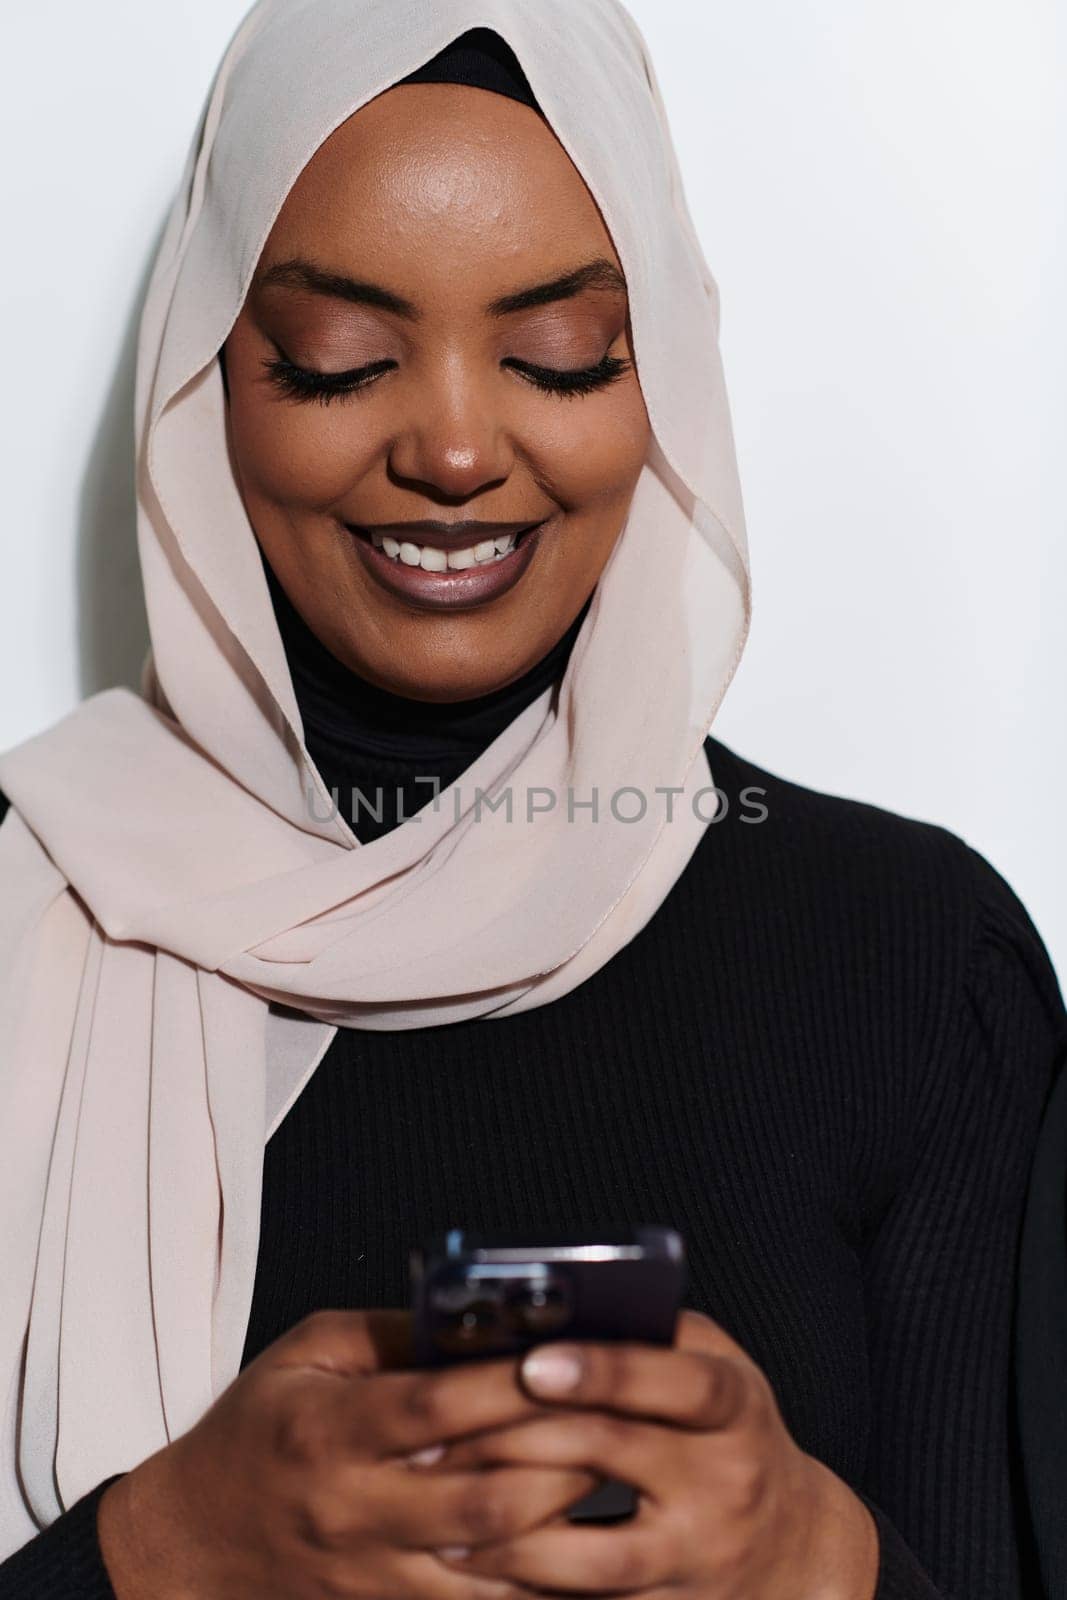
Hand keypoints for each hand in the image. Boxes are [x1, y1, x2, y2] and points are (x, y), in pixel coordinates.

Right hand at [96, 1308, 598, 1599]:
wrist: (190, 1546)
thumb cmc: (255, 1432)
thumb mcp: (305, 1354)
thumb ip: (389, 1334)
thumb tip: (474, 1318)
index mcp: (331, 1431)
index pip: (435, 1407)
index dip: (506, 1385)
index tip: (565, 1356)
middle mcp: (356, 1509)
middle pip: (481, 1497)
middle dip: (560, 1461)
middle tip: (621, 1421)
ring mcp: (375, 1573)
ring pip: (491, 1563)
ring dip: (561, 1524)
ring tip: (619, 1477)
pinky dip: (533, 1580)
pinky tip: (581, 1547)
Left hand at [419, 1309, 879, 1599]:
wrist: (795, 1546)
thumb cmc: (730, 1431)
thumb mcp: (714, 1367)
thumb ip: (651, 1336)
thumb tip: (552, 1310)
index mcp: (736, 1405)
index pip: (676, 1381)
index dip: (604, 1370)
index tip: (532, 1362)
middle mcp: (725, 1481)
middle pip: (613, 1453)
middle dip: (519, 1439)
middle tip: (440, 1433)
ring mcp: (699, 1557)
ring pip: (594, 1555)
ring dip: (511, 1535)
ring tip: (444, 1511)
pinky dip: (526, 1587)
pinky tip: (473, 1566)